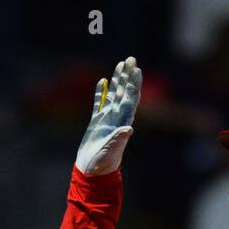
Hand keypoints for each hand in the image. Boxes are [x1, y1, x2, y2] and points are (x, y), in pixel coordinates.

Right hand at [76, 57, 141, 175]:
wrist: (92, 170)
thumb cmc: (103, 162)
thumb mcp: (112, 150)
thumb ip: (119, 139)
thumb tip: (128, 129)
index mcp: (122, 122)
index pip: (130, 98)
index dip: (133, 83)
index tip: (136, 69)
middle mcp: (117, 118)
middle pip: (124, 92)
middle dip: (127, 76)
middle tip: (130, 59)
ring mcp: (106, 119)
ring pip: (113, 94)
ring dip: (117, 80)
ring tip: (119, 65)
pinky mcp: (96, 122)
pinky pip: (99, 103)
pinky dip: (101, 92)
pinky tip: (102, 81)